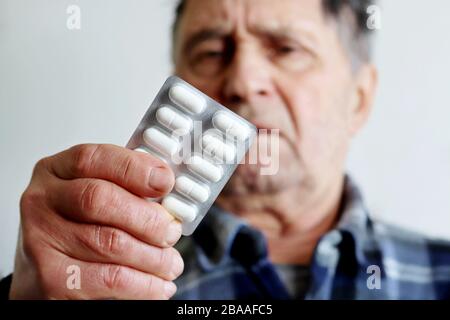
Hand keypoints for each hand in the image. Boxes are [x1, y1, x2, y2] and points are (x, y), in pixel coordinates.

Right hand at [9, 144, 182, 298]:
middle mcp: (41, 201)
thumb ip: (125, 188)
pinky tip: (158, 284)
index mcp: (56, 172)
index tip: (165, 182)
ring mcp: (41, 240)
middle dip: (148, 218)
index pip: (93, 159)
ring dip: (154, 256)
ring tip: (170, 263)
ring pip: (111, 243)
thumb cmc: (76, 230)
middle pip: (100, 199)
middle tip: (172, 232)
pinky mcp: (52, 280)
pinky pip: (111, 279)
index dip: (134, 168)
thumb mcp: (94, 197)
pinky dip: (145, 284)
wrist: (44, 276)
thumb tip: (168, 194)